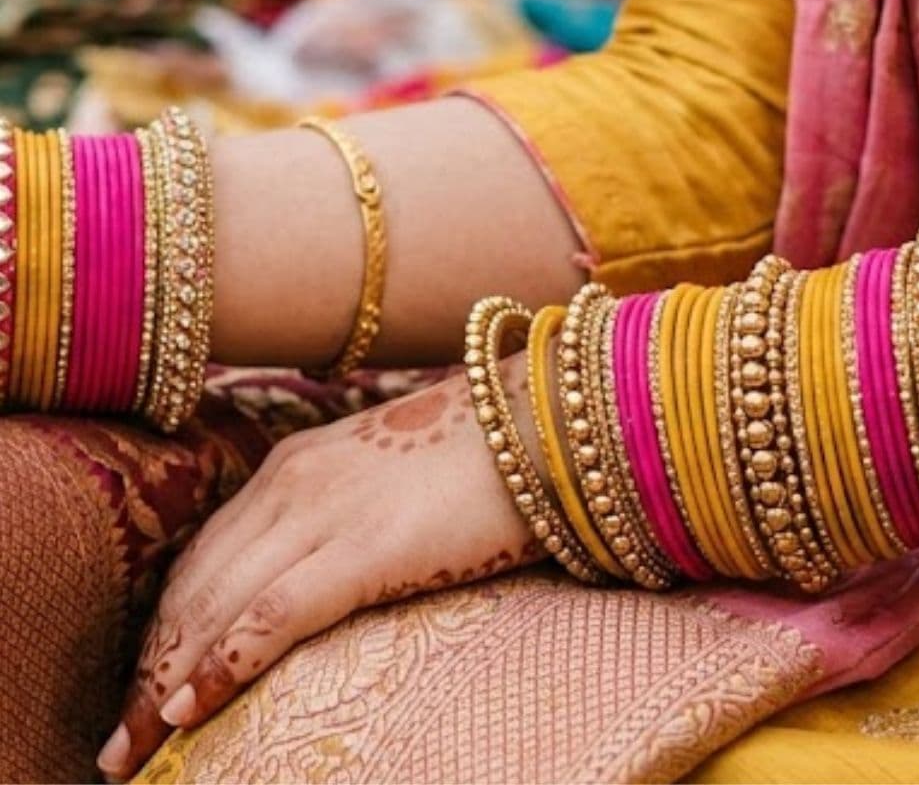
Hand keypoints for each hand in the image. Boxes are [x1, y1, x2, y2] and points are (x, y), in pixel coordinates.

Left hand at [97, 360, 542, 779]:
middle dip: (150, 668)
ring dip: (167, 681)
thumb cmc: (489, 454)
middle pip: (194, 588)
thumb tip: (331, 573)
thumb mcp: (393, 475)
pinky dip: (224, 664)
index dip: (166, 628)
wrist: (550, 420)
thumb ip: (349, 514)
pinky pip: (273, 614)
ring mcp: (326, 513)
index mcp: (295, 465)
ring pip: (216, 605)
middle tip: (121, 740)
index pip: (204, 558)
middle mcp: (292, 484)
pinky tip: (193, 709)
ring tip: (138, 746)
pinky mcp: (368, 548)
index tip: (146, 685)